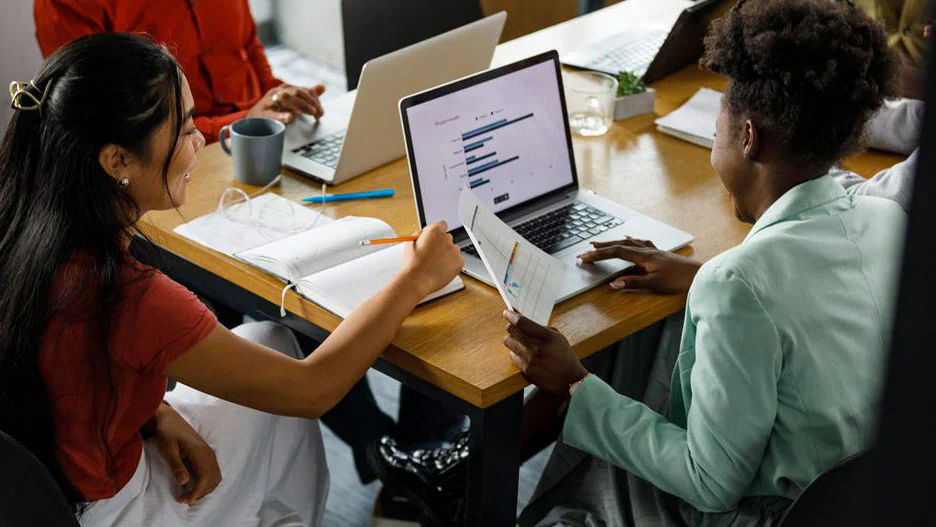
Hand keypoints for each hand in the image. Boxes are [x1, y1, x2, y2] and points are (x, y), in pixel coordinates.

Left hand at [148, 403, 221, 505]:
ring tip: (189, 495)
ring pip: (215, 477)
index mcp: (199, 452)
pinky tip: (196, 486)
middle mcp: (208, 453)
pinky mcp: (206, 454)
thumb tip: (184, 482)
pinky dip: (207, 483)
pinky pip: (213, 472)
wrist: (168, 419)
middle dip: (200, 493)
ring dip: (205, 489)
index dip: (198, 492)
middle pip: (212, 479)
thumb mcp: (167, 450)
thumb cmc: (166, 433)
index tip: (185, 500)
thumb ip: (176, 466)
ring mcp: (209, 453)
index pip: (206, 477)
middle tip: (183, 499)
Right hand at [248, 84, 326, 123]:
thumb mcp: (291, 102)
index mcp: (285, 89)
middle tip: (318, 114)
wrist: (252, 123)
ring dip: (300, 105)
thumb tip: (322, 87)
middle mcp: (277, 92)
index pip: (304, 91)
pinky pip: (272, 114)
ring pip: (285, 98)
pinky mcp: (262, 114)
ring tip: (310, 113)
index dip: (315, 100)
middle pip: (297, 92)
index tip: (321, 112)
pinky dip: (282, 116)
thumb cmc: (273, 111)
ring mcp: (268, 102)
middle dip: (310, 103)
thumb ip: (307, 95)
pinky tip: (291, 118)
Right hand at [402, 221, 463, 297]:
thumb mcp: (410, 242)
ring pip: (453, 250)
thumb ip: (420, 234)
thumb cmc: (412, 262)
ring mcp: (455, 250)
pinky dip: (452, 264)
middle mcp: (447, 238)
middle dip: (441, 244)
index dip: (437, 232)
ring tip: (435, 264)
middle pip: (447, 238)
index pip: (442, 224)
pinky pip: (457, 260)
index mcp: (435, 230)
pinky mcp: (460, 261)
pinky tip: (441, 269)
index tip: (435, 238)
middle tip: (432, 254)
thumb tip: (425, 233)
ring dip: (447, 254)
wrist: (417, 280)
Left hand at [503, 311, 587, 394]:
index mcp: (546, 337)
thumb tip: (522, 320)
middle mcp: (536, 348)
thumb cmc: (564, 356)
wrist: (570, 379)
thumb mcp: (558, 337)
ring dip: (512, 340)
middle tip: (513, 327)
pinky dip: (516, 353)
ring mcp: (530, 360)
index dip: (511, 316)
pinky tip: (525, 354)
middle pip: (511, 331)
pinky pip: (513, 357)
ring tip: (520, 341)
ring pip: (509, 343)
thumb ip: (540, 328)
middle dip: (511, 327)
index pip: (522, 323)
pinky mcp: (525, 371)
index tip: (507, 312)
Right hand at [580, 237, 700, 293]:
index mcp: (644, 256)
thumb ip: (633, 283)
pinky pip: (640, 242)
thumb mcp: (655, 284)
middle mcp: (647, 250)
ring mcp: (654, 250)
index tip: (586, 256)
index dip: (600, 254)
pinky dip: (630, 240)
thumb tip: (614, 284)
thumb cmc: (679, 280)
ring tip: (601, 242)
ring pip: (629, 242)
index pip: (617, 252)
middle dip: (603, 247)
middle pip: (620, 244)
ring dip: (614, 242)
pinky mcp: (659, 253)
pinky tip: (629, 238)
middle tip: (587, 249)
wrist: (700, 275)